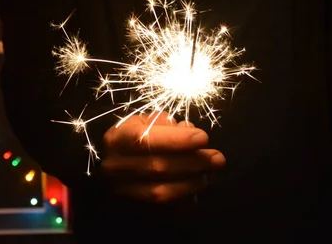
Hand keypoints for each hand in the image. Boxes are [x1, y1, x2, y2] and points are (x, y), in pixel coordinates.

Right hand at [99, 112, 225, 202]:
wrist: (114, 167)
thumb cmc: (132, 139)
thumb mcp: (142, 122)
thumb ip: (163, 123)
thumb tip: (187, 130)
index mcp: (116, 140)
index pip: (145, 139)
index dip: (176, 140)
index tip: (203, 138)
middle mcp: (114, 167)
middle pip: (157, 167)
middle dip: (192, 162)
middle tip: (217, 158)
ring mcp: (122, 191)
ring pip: (160, 191)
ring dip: (192, 183)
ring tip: (211, 173)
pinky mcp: (133, 208)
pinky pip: (164, 209)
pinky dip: (185, 200)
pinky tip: (198, 188)